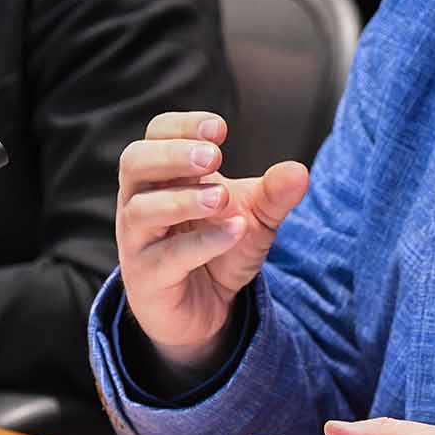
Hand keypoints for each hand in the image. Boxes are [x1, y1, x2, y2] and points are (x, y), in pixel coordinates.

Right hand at [116, 111, 309, 379]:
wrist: (208, 308)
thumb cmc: (220, 247)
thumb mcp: (255, 216)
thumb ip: (274, 193)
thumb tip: (299, 172)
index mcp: (161, 176)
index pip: (156, 134)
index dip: (182, 126)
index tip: (220, 129)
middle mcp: (140, 202)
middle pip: (134, 163)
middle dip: (173, 154)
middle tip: (214, 157)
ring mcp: (138, 241)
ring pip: (142, 210)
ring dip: (183, 199)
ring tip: (222, 198)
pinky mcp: (148, 279)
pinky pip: (168, 257)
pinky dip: (203, 241)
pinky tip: (234, 230)